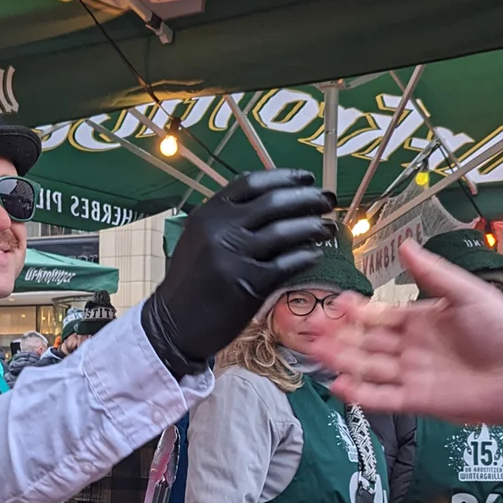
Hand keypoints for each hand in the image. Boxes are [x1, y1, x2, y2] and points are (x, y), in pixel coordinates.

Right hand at [141, 169, 331, 375]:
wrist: (174, 324)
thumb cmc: (192, 282)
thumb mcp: (199, 238)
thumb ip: (228, 218)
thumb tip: (273, 200)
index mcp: (209, 213)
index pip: (252, 183)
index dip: (284, 178)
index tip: (307, 179)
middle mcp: (221, 230)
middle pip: (274, 203)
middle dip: (308, 198)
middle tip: (328, 200)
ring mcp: (235, 256)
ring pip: (285, 232)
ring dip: (313, 227)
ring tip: (328, 227)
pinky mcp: (248, 284)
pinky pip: (287, 264)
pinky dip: (305, 257)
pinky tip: (315, 255)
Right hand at [312, 239, 502, 432]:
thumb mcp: (467, 293)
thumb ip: (433, 273)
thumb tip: (407, 245)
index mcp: (420, 320)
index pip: (378, 315)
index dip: (355, 311)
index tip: (334, 303)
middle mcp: (411, 348)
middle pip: (365, 341)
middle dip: (338, 335)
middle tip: (311, 327)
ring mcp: (412, 375)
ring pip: (368, 367)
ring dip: (341, 360)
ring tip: (314, 351)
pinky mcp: (418, 401)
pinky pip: (383, 398)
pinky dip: (361, 394)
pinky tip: (339, 385)